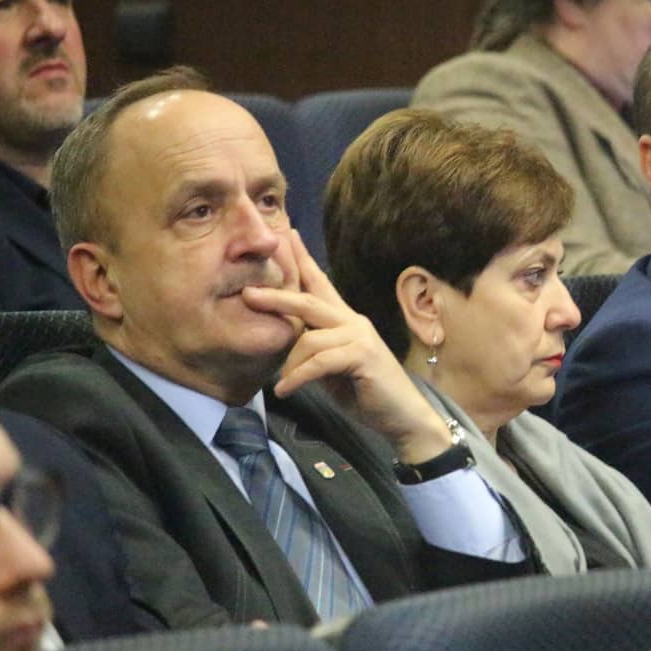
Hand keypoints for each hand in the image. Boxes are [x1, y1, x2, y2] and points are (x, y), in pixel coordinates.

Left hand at [241, 230, 452, 461]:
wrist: (402, 416)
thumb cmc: (367, 394)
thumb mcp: (333, 369)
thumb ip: (314, 351)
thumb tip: (289, 345)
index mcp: (346, 321)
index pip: (322, 284)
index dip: (304, 260)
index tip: (288, 234)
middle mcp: (353, 322)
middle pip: (309, 301)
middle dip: (277, 297)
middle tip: (248, 294)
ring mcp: (360, 336)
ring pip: (310, 338)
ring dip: (290, 364)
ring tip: (283, 384)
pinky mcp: (363, 355)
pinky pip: (320, 361)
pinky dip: (298, 377)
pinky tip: (285, 390)